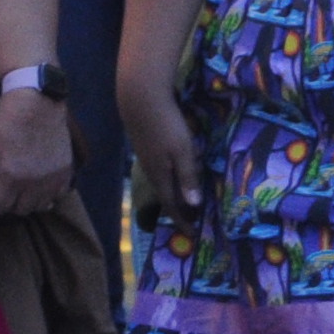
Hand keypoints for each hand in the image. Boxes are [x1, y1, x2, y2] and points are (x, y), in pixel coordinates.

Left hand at [0, 88, 76, 219]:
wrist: (37, 102)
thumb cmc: (6, 123)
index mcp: (11, 178)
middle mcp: (34, 184)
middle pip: (20, 210)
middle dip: (8, 206)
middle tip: (2, 195)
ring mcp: (53, 179)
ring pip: (40, 206)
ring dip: (29, 203)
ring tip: (21, 192)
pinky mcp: (67, 171)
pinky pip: (59, 195)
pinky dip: (49, 195)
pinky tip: (40, 186)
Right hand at [119, 75, 202, 225]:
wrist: (140, 99)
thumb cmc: (166, 125)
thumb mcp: (183, 151)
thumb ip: (187, 177)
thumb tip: (193, 205)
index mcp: (160, 176)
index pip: (172, 205)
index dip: (182, 220)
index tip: (192, 234)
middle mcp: (151, 170)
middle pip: (166, 196)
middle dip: (178, 210)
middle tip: (192, 220)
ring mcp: (145, 157)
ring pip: (162, 182)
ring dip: (174, 194)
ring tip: (186, 201)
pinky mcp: (145, 145)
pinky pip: (159, 170)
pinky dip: (170, 179)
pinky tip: (175, 174)